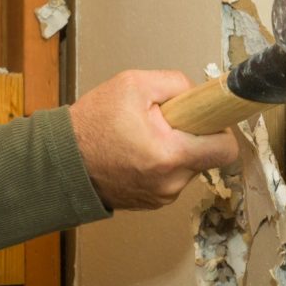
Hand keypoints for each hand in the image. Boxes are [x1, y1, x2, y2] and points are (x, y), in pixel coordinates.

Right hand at [69, 70, 239, 209]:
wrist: (59, 163)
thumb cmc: (92, 124)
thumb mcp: (133, 85)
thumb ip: (176, 83)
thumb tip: (200, 95)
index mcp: (171, 155)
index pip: (226, 150)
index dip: (221, 129)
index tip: (208, 118)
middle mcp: (172, 182)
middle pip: (208, 156)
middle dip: (194, 136)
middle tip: (166, 123)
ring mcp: (163, 196)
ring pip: (190, 167)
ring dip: (177, 150)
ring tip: (147, 137)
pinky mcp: (154, 202)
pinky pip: (173, 177)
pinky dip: (164, 163)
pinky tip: (140, 153)